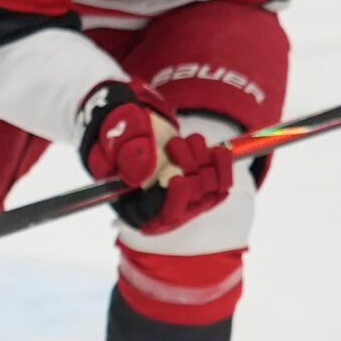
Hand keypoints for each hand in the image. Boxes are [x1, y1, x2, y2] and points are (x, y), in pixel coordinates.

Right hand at [77, 79, 234, 233]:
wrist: (135, 123)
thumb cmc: (120, 132)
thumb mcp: (116, 140)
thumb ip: (128, 156)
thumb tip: (140, 177)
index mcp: (133, 207)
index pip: (160, 218)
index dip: (174, 200)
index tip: (178, 177)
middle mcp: (161, 209)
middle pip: (189, 202)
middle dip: (188, 169)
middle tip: (174, 144)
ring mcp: (184, 198)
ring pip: (207, 189)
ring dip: (201, 160)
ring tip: (187, 140)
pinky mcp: (202, 184)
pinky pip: (223, 183)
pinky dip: (223, 165)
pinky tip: (216, 150)